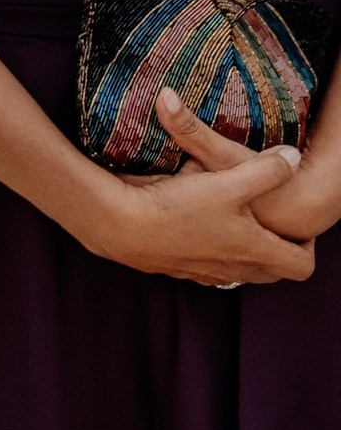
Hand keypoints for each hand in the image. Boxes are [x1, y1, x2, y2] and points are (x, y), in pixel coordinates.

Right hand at [79, 102, 310, 284]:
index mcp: (255, 251)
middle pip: (272, 272)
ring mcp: (205, 272)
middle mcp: (235, 268)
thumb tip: (294, 156)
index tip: (297, 228)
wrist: (122, 227)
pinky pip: (206, 268)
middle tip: (268, 225)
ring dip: (242, 253)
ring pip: (238, 271)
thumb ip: (266, 169)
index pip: (301, 265)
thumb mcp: (228, 181)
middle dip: (275, 250)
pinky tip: (196, 229)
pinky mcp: (179, 269)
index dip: (306, 248)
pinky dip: (210, 253)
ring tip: (233, 225)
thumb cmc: (178, 207)